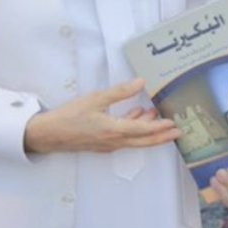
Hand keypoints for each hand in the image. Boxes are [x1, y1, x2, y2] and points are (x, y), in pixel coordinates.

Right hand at [24, 77, 180, 153]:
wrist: (49, 135)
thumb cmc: (70, 116)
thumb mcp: (96, 99)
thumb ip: (120, 92)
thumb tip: (140, 82)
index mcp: (114, 131)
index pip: (143, 131)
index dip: (160, 128)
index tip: (174, 125)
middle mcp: (114, 142)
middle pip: (144, 141)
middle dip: (162, 136)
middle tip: (178, 132)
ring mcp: (108, 144)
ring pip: (134, 139)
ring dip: (147, 130)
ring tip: (158, 117)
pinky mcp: (102, 143)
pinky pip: (124, 138)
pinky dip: (133, 128)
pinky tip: (136, 115)